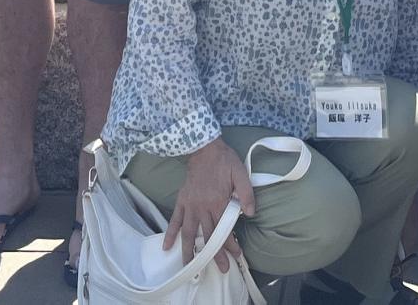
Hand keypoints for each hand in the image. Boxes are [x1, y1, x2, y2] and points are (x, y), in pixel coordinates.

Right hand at [164, 141, 254, 266]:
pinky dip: (170, 234)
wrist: (203, 148)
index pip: (225, 230)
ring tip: (191, 268)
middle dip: (216, 256)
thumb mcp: (241, 174)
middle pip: (209, 237)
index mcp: (218, 202)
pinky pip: (175, 220)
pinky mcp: (182, 201)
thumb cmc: (224, 161)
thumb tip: (250, 213)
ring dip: (190, 252)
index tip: (237, 255)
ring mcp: (190, 206)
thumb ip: (246, 193)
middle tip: (222, 270)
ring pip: (190, 233)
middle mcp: (203, 207)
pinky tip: (166, 247)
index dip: (231, 245)